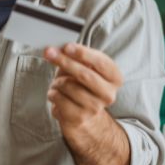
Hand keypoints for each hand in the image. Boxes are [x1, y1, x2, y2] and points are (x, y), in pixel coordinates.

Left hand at [43, 43, 129, 164]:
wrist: (84, 114)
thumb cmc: (83, 84)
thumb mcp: (84, 66)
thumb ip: (75, 56)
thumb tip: (57, 51)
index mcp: (115, 78)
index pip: (101, 62)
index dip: (83, 53)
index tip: (67, 46)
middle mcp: (108, 95)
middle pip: (84, 74)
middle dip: (64, 61)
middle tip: (49, 52)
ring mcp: (95, 108)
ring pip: (67, 85)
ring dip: (56, 81)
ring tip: (59, 84)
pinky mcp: (79, 118)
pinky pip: (58, 98)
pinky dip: (52, 93)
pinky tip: (56, 94)